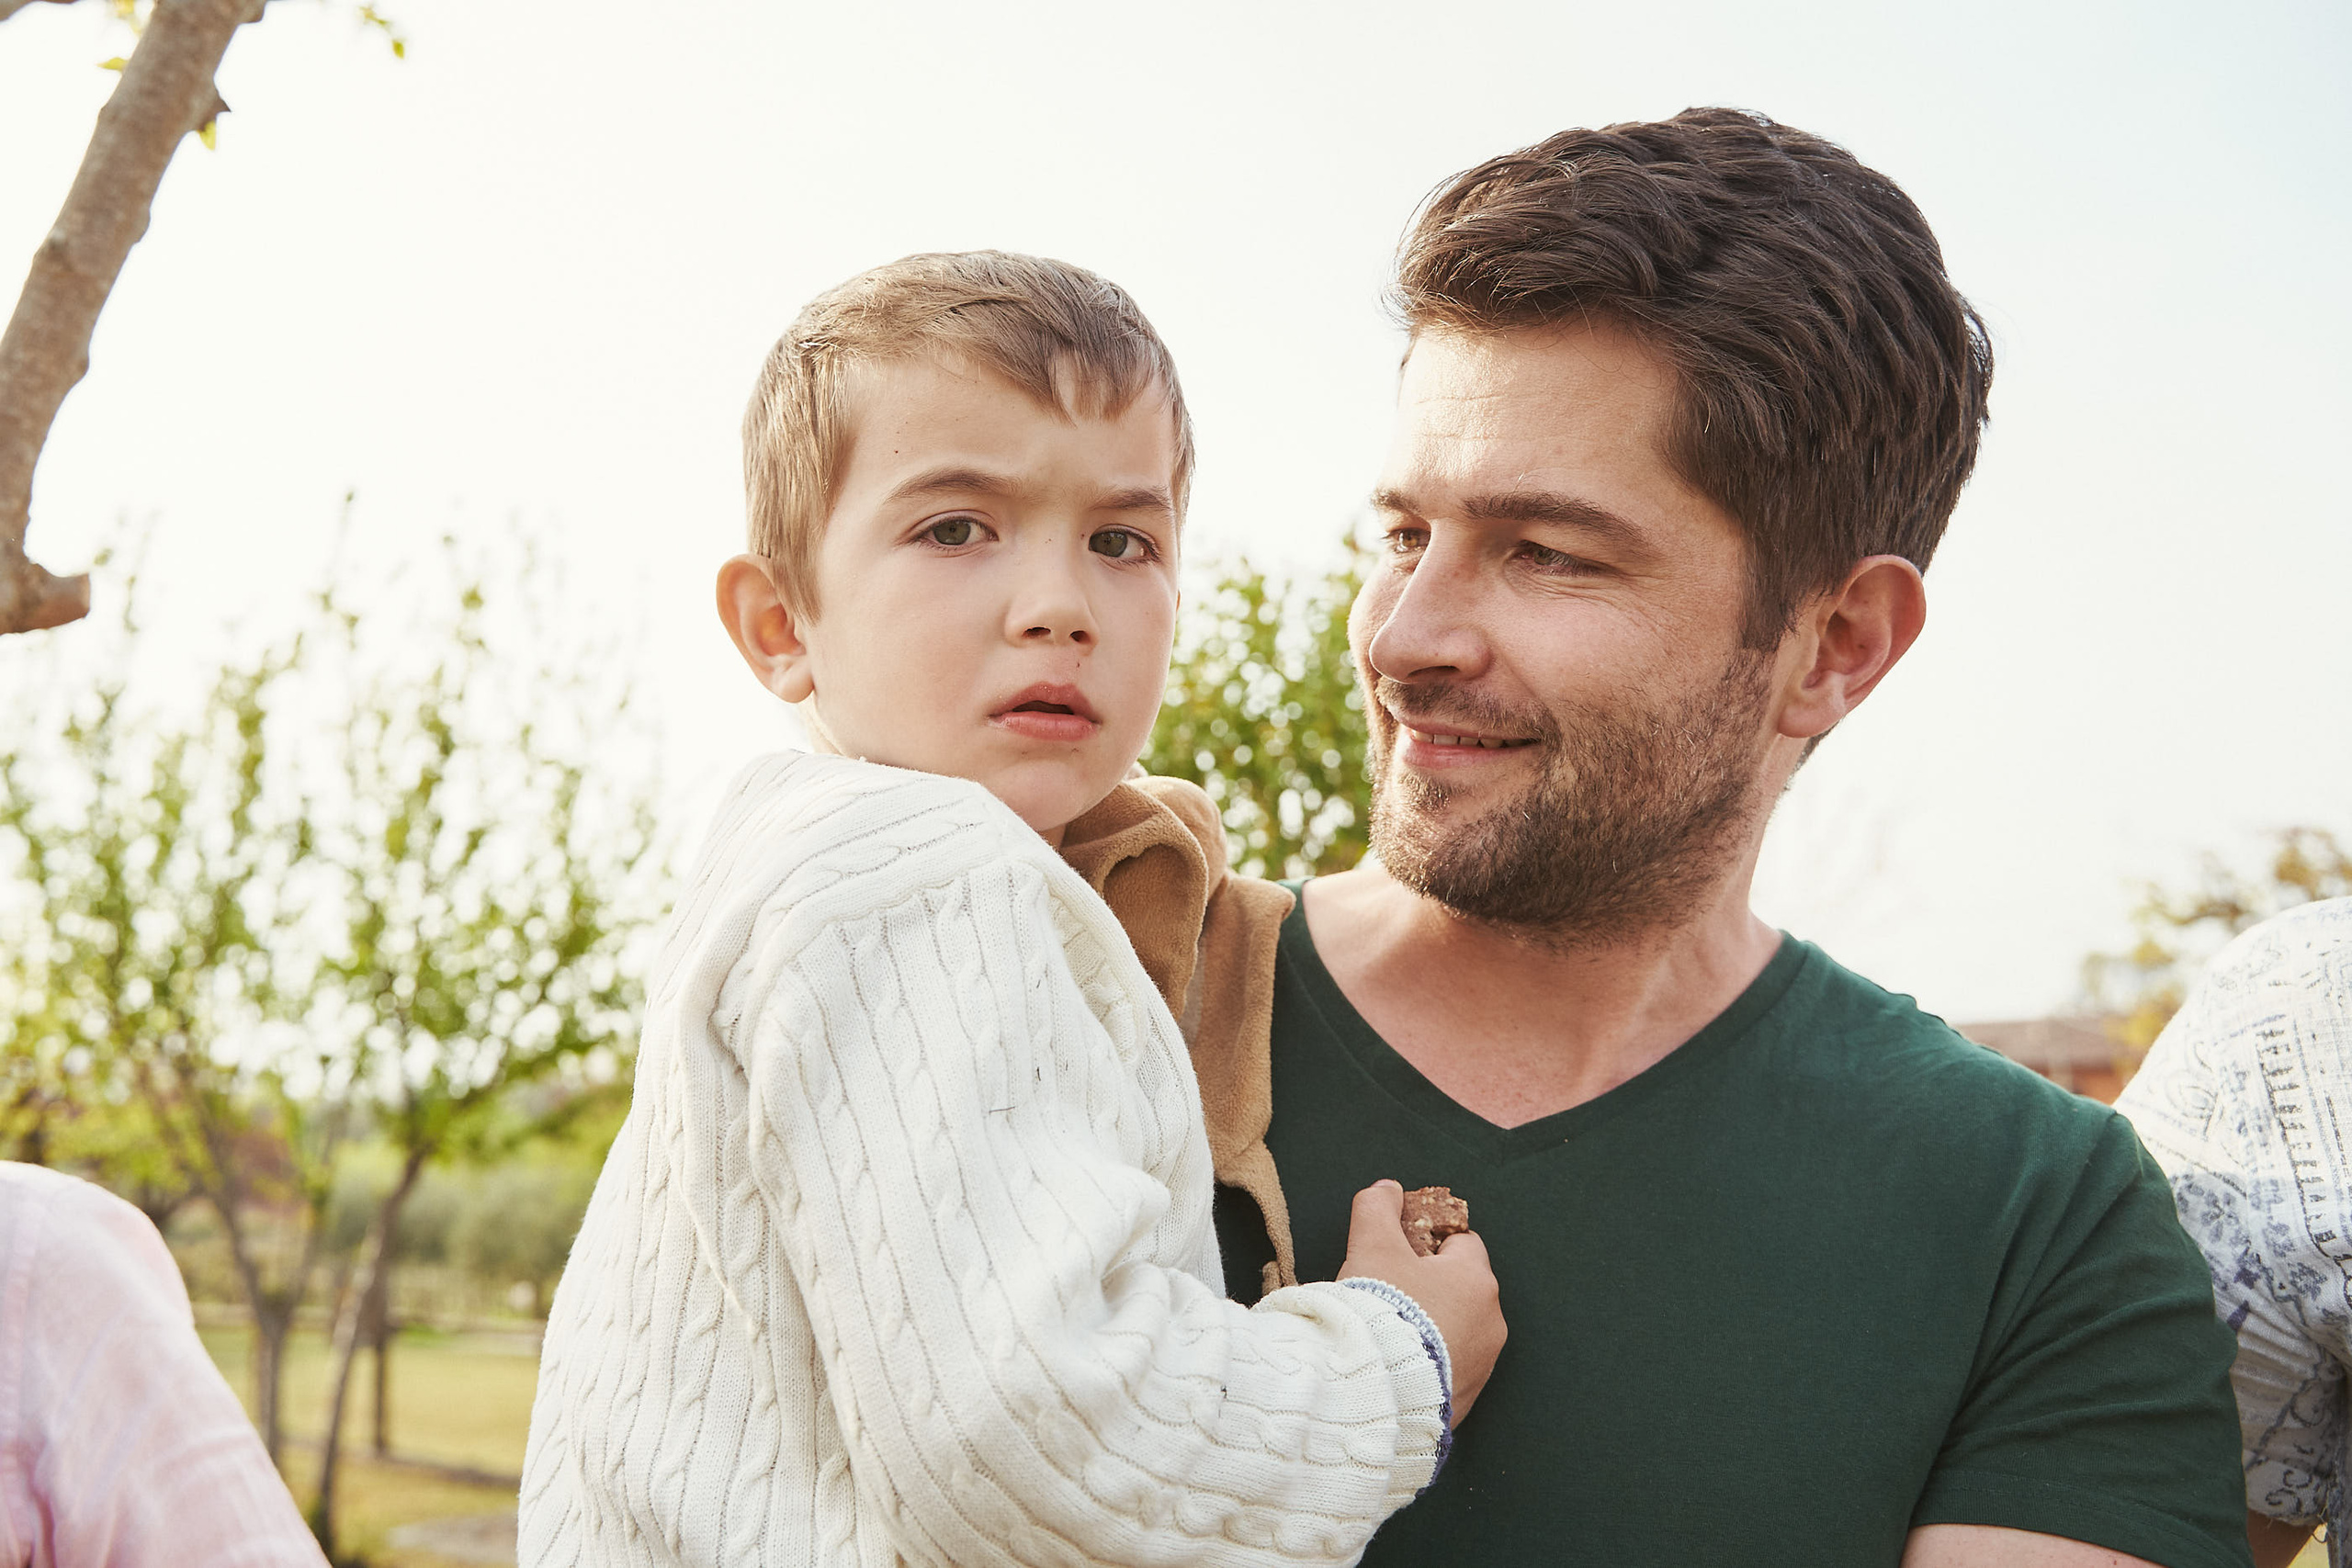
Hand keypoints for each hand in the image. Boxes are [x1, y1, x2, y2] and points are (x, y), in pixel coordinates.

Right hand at [1338, 1180, 1505, 1420]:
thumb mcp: (1371, 1246)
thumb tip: (1387, 1190)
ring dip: (1432, 1325)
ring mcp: (1482, 1364)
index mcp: (1476, 1280)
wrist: (1377, 1390)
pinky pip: (1449, 1366)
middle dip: (1429, 1286)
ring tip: (1390, 1332)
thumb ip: (1378, 1209)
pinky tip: (1398, 1363)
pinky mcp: (1466, 1397)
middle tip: (1389, 1292)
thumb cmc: (1381, 1313)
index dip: (1428, 1242)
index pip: (1462, 1244)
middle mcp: (1491, 1322)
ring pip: (1457, 1329)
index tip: (1399, 1252)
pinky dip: (1429, 1360)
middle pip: (1460, 1289)